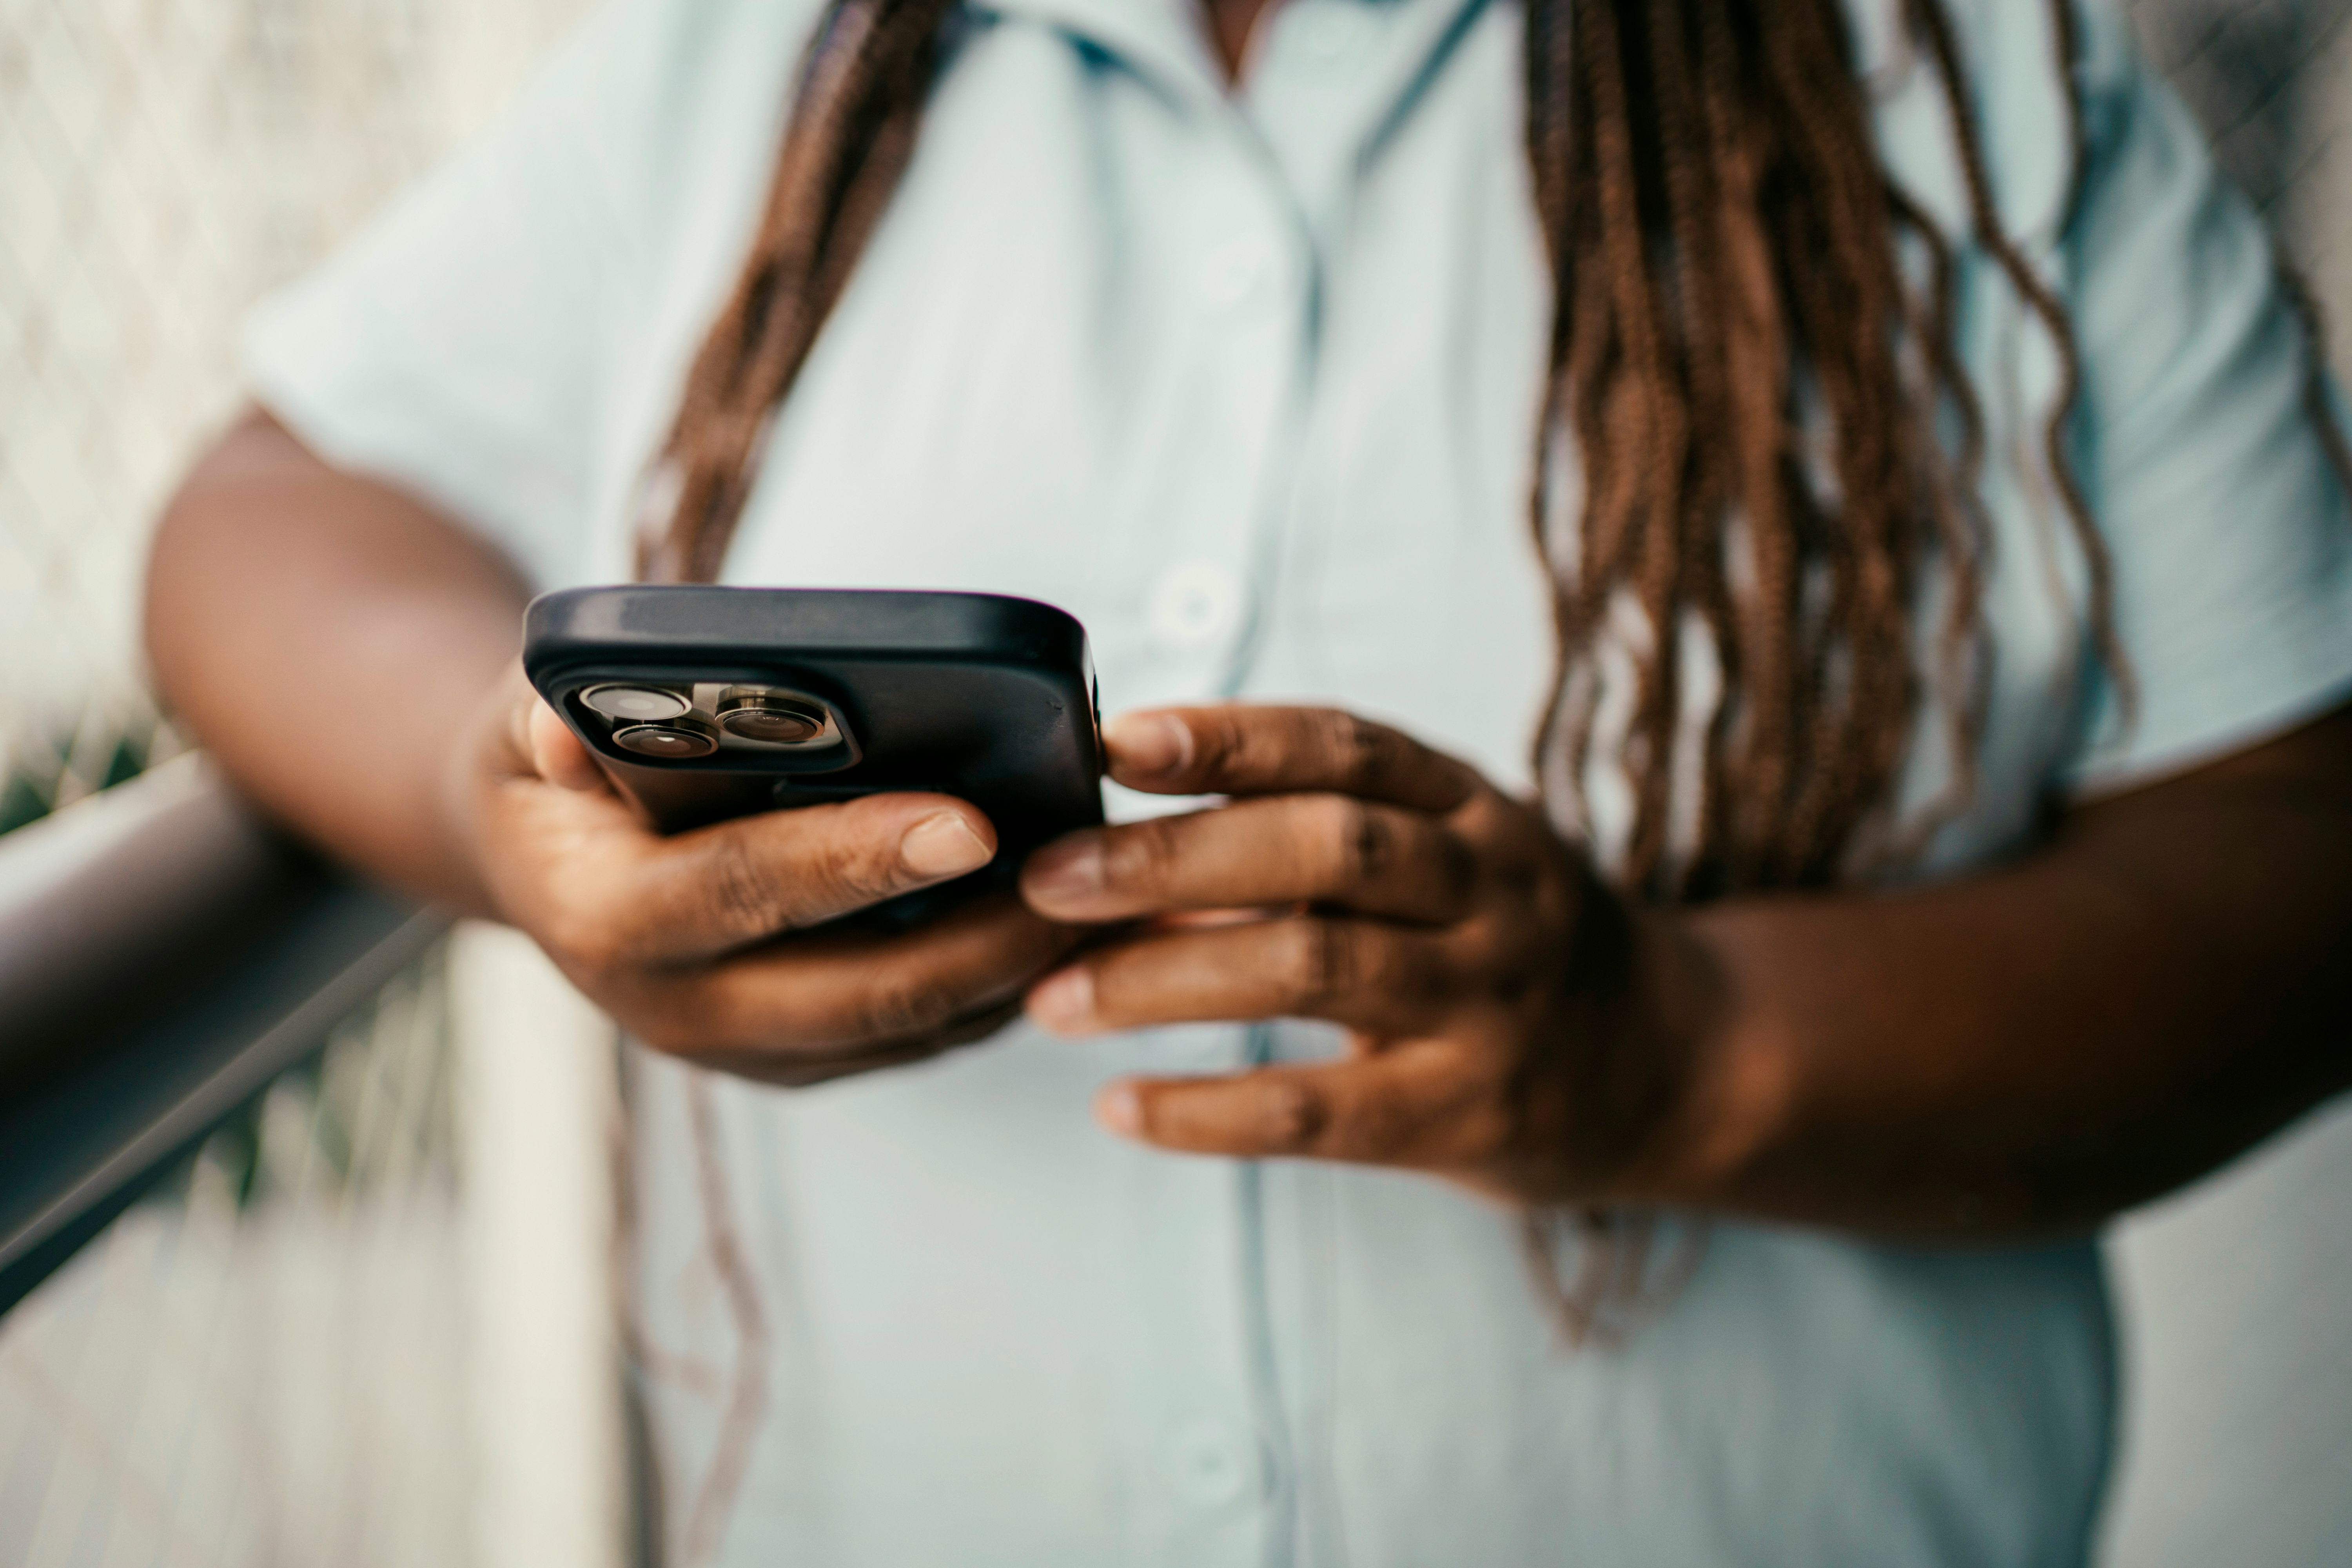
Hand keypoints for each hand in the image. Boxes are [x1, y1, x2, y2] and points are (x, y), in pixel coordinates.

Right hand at [449, 664, 1083, 1085]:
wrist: (546, 858)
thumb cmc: (554, 763)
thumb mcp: (524, 718)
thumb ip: (553, 712)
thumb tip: (571, 733)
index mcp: (607, 920)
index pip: (746, 892)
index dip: (856, 858)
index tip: (970, 821)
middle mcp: (678, 1010)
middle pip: (859, 990)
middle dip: (984, 938)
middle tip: (1091, 873)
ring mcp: (746, 1048)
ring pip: (908, 1027)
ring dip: (1016, 969)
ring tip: (1119, 899)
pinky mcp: (801, 1056)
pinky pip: (918, 1033)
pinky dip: (1000, 983)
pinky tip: (1078, 924)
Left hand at [1018, 706, 1711, 1204]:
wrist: (1672, 1066)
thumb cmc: (1504, 945)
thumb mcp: (1445, 860)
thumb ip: (1306, 837)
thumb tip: (1117, 828)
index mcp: (1474, 809)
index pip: (1345, 746)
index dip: (1229, 737)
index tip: (1114, 740)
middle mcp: (1491, 893)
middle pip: (1326, 848)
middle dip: (1173, 856)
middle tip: (1049, 878)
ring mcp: (1490, 1004)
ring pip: (1315, 969)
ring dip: (1165, 979)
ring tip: (1051, 1000)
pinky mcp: (1472, 1115)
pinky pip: (1321, 1113)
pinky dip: (1209, 1111)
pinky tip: (1120, 1108)